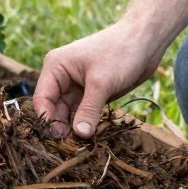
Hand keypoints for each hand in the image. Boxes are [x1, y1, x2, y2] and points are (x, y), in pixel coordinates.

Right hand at [32, 19, 164, 138]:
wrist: (145, 41)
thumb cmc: (120, 53)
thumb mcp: (101, 83)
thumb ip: (88, 110)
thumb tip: (79, 135)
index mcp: (56, 67)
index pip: (42, 99)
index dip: (47, 120)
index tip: (58, 139)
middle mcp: (62, 76)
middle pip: (54, 109)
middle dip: (61, 126)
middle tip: (72, 146)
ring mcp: (77, 85)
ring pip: (69, 113)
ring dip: (74, 127)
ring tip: (82, 144)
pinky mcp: (92, 93)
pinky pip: (83, 112)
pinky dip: (86, 123)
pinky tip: (92, 136)